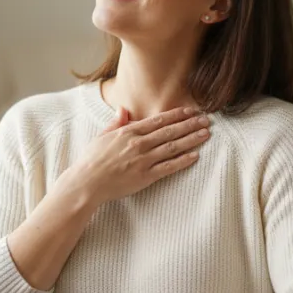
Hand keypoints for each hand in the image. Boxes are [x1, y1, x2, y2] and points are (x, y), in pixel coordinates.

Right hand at [59, 106, 209, 206]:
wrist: (86, 183)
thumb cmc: (91, 160)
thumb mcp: (102, 137)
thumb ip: (116, 123)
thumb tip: (123, 109)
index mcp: (128, 131)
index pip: (158, 120)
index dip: (176, 115)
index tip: (190, 110)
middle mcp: (139, 143)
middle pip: (170, 131)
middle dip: (190, 124)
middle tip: (206, 119)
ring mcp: (143, 160)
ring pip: (173, 147)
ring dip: (191, 139)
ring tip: (206, 134)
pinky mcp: (146, 176)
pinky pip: (168, 167)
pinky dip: (183, 161)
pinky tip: (195, 155)